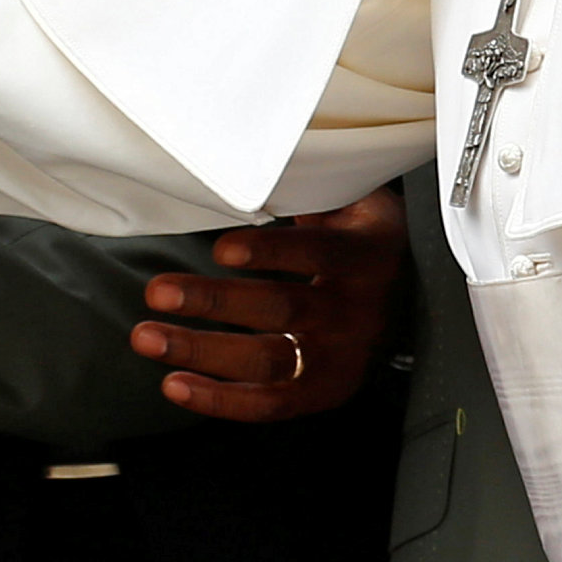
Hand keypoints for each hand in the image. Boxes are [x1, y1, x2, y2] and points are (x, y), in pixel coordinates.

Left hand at [133, 186, 403, 420]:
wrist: (415, 300)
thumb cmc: (361, 242)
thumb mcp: (356, 205)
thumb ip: (312, 188)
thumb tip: (248, 159)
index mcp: (364, 254)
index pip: (320, 253)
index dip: (271, 252)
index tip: (222, 250)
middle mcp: (356, 310)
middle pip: (282, 309)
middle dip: (214, 301)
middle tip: (157, 293)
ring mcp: (340, 356)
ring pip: (268, 357)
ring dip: (201, 350)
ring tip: (146, 337)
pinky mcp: (323, 390)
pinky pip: (271, 402)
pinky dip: (221, 399)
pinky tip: (177, 385)